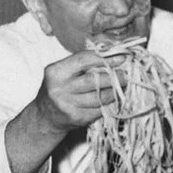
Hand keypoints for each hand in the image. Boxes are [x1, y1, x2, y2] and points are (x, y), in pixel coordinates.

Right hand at [5, 50, 124, 172]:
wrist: (45, 116)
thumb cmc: (59, 89)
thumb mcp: (63, 72)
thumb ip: (83, 63)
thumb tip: (112, 54)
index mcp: (56, 72)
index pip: (84, 60)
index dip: (105, 58)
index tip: (121, 57)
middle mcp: (60, 88)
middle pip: (94, 80)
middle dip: (114, 77)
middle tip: (127, 74)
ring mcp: (68, 105)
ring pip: (99, 96)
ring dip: (116, 91)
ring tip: (124, 86)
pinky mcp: (77, 118)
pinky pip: (100, 109)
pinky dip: (110, 103)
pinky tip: (116, 99)